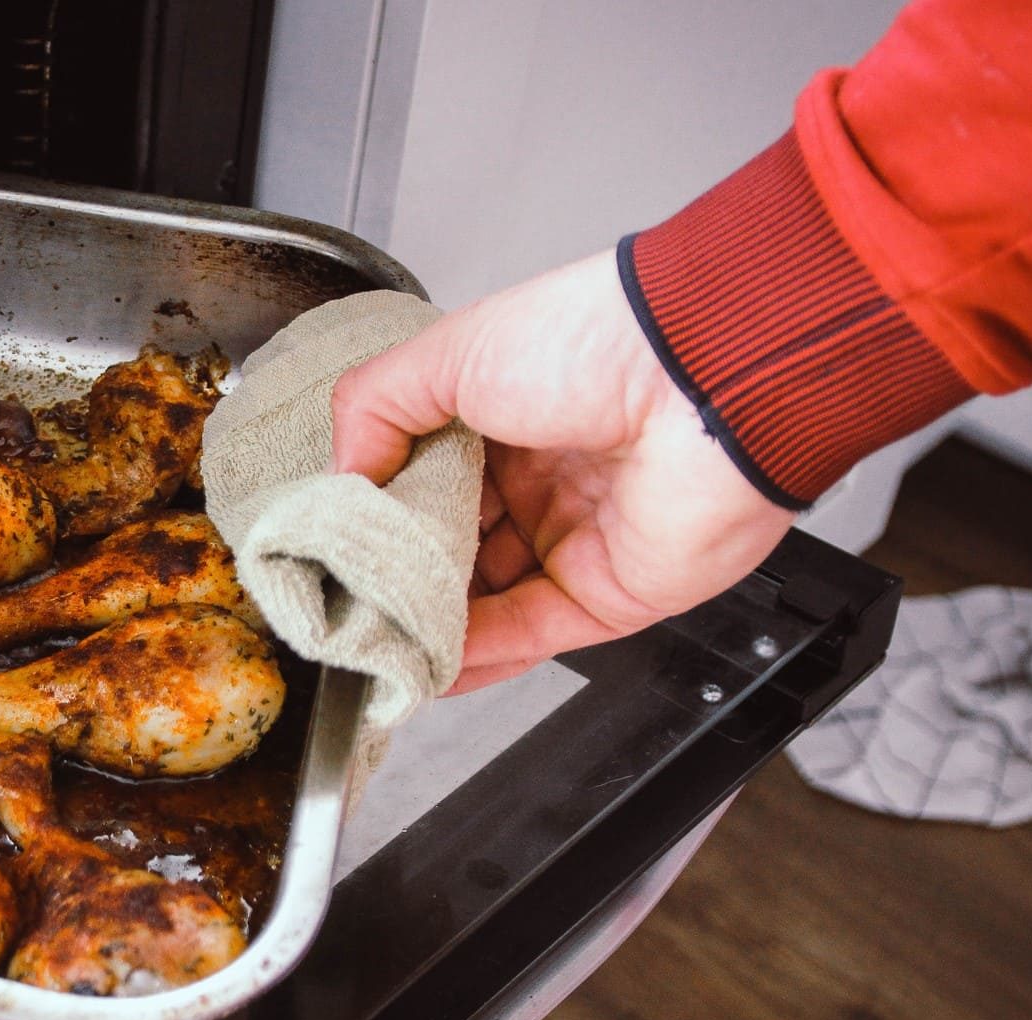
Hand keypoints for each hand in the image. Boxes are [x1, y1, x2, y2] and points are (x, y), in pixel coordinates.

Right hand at [329, 250, 796, 694]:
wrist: (704, 376)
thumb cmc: (591, 340)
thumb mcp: (448, 352)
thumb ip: (373, 408)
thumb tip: (339, 478)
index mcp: (505, 414)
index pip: (423, 477)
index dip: (376, 512)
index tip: (327, 543)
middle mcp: (542, 479)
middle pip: (451, 546)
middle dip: (396, 577)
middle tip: (339, 603)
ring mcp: (576, 540)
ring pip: (484, 600)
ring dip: (429, 624)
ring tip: (370, 644)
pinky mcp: (610, 594)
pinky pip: (530, 637)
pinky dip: (476, 657)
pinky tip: (426, 668)